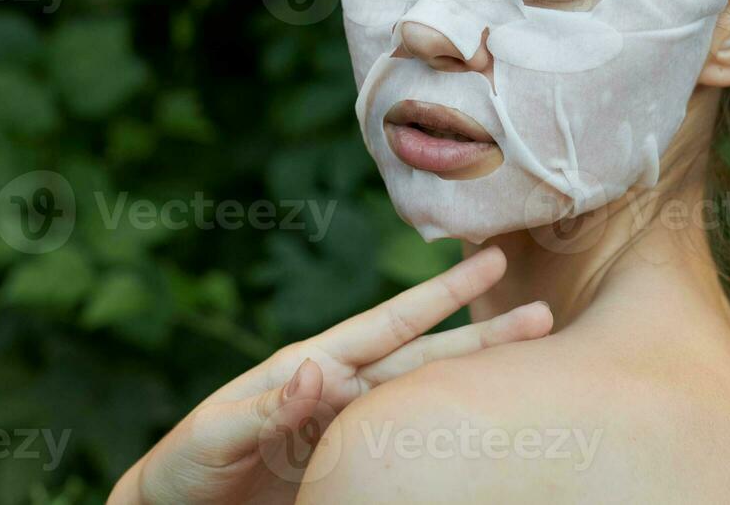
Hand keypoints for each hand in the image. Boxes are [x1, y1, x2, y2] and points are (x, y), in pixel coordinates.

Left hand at [108, 246, 548, 504]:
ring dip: (476, 381)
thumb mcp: (218, 433)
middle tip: (544, 314)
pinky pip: (407, 448)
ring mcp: (351, 429)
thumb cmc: (185, 469)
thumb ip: (268, 405)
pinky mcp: (351, 468)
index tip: (488, 261)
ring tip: (531, 367)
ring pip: (427, 398)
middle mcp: (343, 391)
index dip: (441, 295)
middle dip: (486, 336)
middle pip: (428, 358)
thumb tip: (318, 369)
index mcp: (313, 366)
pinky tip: (481, 431)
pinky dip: (445, 434)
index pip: (390, 324)